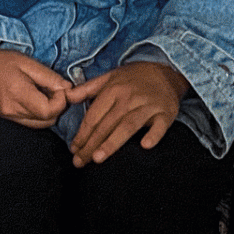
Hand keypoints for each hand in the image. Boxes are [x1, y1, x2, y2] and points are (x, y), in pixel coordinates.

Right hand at [0, 49, 70, 127]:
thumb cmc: (1, 61)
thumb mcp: (27, 62)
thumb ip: (48, 77)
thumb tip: (68, 88)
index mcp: (18, 94)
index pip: (49, 111)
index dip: (61, 101)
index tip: (60, 87)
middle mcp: (13, 111)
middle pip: (47, 121)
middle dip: (57, 107)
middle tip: (54, 89)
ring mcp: (9, 117)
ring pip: (40, 124)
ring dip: (49, 112)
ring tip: (44, 93)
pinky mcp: (7, 118)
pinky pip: (30, 123)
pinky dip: (38, 114)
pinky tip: (35, 99)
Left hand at [66, 61, 188, 166]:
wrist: (166, 71)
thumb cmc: (133, 78)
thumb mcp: (109, 77)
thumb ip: (87, 88)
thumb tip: (67, 96)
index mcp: (113, 90)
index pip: (94, 115)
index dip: (82, 133)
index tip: (73, 149)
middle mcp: (129, 98)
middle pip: (107, 124)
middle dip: (91, 144)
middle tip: (80, 161)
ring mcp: (148, 105)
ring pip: (128, 125)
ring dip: (113, 142)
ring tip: (98, 158)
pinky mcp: (165, 113)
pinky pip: (160, 125)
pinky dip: (153, 135)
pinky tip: (145, 146)